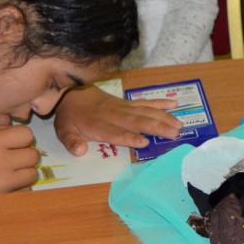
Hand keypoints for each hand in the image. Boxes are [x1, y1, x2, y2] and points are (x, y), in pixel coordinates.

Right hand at [0, 126, 39, 198]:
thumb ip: (0, 132)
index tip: (14, 143)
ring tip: (9, 173)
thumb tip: (26, 136)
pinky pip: (26, 191)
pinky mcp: (3, 199)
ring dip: (24, 173)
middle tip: (12, 159)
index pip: (27, 134)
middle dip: (24, 155)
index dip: (21, 138)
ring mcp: (1, 183)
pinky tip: (5, 185)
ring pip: (33, 174)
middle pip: (33, 155)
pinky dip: (19, 188)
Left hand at [52, 85, 179, 155]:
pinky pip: (146, 102)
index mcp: (99, 124)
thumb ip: (71, 141)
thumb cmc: (70, 116)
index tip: (144, 142)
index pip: (116, 132)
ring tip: (179, 125)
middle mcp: (115, 115)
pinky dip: (160, 103)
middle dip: (156, 127)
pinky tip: (174, 104)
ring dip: (164, 117)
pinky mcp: (128, 102)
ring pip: (146, 111)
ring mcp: (123, 107)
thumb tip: (80, 151)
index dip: (129, 137)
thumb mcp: (63, 130)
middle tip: (174, 133)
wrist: (72, 91)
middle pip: (138, 121)